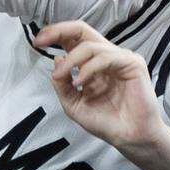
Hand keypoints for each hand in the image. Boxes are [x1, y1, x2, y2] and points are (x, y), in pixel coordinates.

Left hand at [34, 21, 166, 150]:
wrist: (129, 139)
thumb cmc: (106, 122)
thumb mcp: (73, 104)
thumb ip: (62, 83)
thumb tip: (56, 59)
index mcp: (92, 63)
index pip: (73, 39)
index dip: (55, 34)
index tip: (37, 41)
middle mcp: (106, 57)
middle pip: (82, 30)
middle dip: (59, 31)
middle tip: (42, 41)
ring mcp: (120, 58)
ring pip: (90, 45)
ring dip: (71, 60)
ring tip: (62, 77)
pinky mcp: (132, 64)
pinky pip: (105, 57)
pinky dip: (88, 68)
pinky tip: (80, 81)